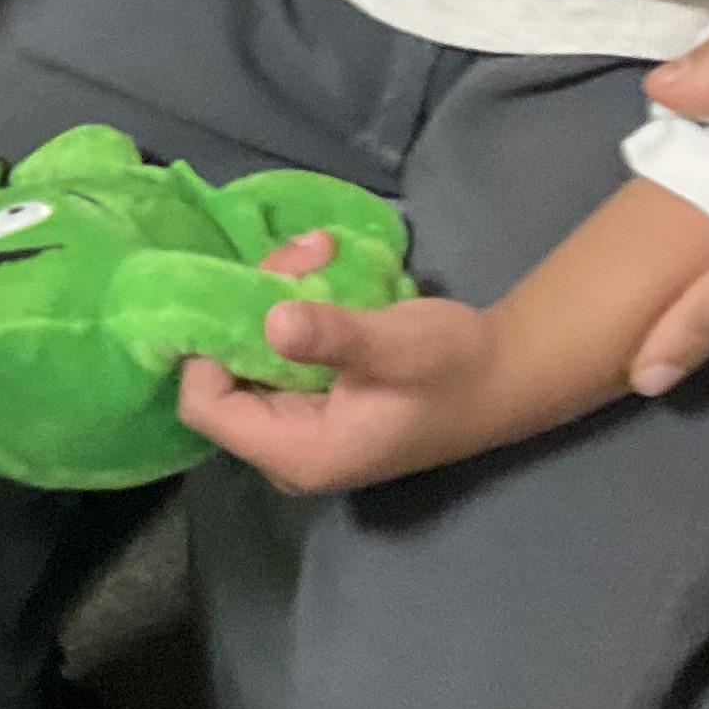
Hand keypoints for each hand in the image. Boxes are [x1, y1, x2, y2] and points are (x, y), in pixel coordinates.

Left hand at [174, 231, 518, 492]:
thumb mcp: (397, 345)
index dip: (208, 349)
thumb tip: (275, 322)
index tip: (245, 293)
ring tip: (319, 253)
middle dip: (248, 309)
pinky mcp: (314, 401)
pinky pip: (275, 352)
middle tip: (301, 259)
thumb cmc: (454, 366)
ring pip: (249, 355)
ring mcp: (300, 426)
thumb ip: (336, 336)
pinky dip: (290, 309)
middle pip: (223, 377)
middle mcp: (288, 449)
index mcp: (299, 454)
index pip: (204, 408)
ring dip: (272, 298)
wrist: (504, 375)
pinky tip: (322, 270)